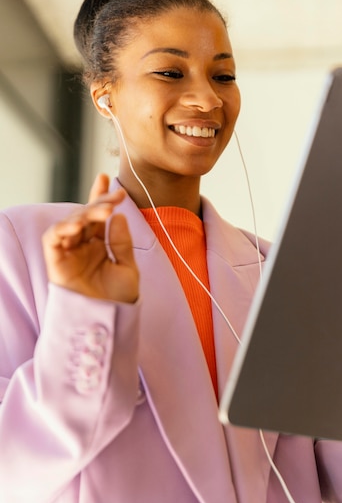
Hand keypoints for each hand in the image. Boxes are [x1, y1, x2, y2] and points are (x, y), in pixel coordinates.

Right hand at [42, 174, 138, 302]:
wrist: (108, 323)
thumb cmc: (118, 300)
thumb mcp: (127, 267)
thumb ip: (121, 243)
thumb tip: (117, 217)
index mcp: (98, 246)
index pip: (97, 216)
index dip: (100, 196)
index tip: (108, 179)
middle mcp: (82, 246)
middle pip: (84, 216)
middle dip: (98, 202)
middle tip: (114, 196)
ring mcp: (69, 253)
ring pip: (69, 223)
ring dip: (84, 213)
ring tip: (103, 211)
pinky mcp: (56, 262)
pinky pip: (53, 239)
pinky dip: (62, 229)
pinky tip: (78, 224)